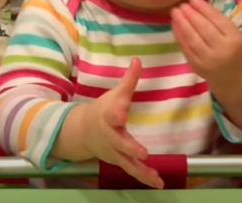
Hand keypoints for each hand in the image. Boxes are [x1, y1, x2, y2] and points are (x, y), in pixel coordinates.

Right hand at [81, 58, 163, 188]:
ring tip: (154, 174)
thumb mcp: (114, 94)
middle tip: (142, 152)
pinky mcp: (119, 160)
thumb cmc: (103, 109)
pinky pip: (132, 170)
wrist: (83, 131)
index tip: (122, 113)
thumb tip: (138, 59)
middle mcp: (110, 135)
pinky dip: (145, 177)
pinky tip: (159, 182)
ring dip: (140, 168)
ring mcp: (114, 150)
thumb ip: (128, 80)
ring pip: (126, 160)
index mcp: (108, 115)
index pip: (112, 113)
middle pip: (119, 141)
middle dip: (129, 147)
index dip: (116, 112)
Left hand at [171, 0, 241, 82]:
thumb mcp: (232, 34)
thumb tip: (196, 4)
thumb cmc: (232, 49)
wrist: (233, 76)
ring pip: (193, 39)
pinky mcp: (196, 66)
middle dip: (191, 15)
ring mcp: (208, 60)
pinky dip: (179, 35)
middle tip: (182, 4)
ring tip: (175, 12)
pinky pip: (185, 48)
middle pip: (204, 29)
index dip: (204, 9)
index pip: (218, 21)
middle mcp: (222, 50)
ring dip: (182, 24)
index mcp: (235, 39)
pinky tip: (174, 25)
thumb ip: (217, 21)